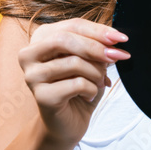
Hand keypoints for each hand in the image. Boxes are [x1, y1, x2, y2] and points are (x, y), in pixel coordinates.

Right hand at [17, 18, 129, 145]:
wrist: (67, 124)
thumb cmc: (78, 89)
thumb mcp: (88, 61)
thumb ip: (96, 46)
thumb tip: (115, 39)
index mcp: (40, 38)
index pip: (72, 25)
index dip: (98, 30)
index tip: (121, 38)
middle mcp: (29, 54)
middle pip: (65, 39)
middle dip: (96, 48)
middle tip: (116, 57)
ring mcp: (32, 76)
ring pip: (73, 63)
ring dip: (96, 73)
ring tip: (99, 82)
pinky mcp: (41, 96)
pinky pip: (77, 84)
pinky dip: (91, 89)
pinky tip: (88, 95)